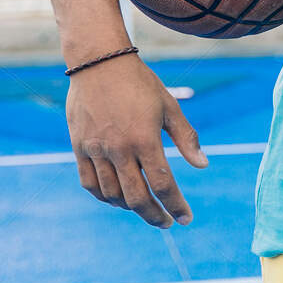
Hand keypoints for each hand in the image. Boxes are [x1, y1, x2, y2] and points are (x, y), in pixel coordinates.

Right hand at [66, 53, 207, 227]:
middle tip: (165, 222)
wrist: (99, 60)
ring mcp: (96, 149)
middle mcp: (119, 149)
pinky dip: (103, 197)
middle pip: (137, 198)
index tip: (185, 218)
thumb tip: (203, 166)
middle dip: (154, 216)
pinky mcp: (79, 147)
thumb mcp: (168, 105)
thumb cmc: (139, 81)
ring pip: (112, 195)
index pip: (163, 184)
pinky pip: (89, 183)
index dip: (176, 206)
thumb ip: (186, 137)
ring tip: (144, 207)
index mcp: (145, 138)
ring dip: (130, 207)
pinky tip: (116, 198)